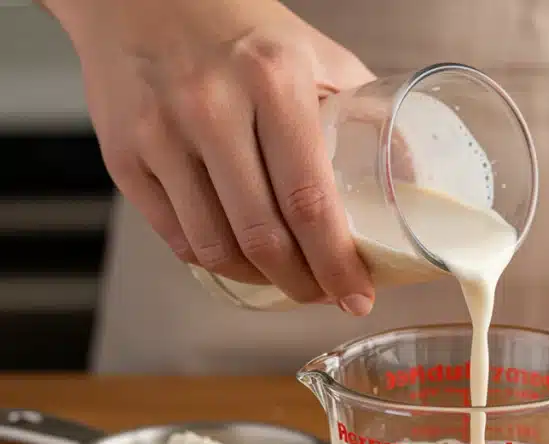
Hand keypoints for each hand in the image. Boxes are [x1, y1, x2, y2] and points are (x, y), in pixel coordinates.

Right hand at [46, 0, 376, 314]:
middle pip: (263, 236)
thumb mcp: (317, 55)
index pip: (309, 199)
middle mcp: (211, 108)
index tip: (359, 296)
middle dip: (303, 284)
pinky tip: (242, 258)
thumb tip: (412, 177)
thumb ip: (364, 112)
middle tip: (327, 295)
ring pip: (216, 247)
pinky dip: (216, 261)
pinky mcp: (124, 157)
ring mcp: (161, 136)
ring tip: (288, 281)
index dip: (337, 262)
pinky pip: (176, 237)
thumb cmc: (244, 31)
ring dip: (260, 281)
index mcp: (273, 81)